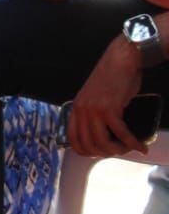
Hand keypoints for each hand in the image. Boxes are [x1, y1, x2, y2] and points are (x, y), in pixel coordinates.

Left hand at [68, 36, 147, 157]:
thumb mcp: (95, 96)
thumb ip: (93, 113)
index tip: (99, 154)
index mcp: (77, 107)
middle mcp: (82, 110)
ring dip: (118, 151)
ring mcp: (94, 109)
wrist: (120, 60)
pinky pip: (121, 133)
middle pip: (88, 144)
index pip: (73, 138)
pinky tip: (140, 146)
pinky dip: (132, 143)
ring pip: (102, 142)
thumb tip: (103, 133)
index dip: (86, 151)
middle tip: (119, 151)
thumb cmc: (112, 77)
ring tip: (129, 148)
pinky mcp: (110, 108)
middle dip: (105, 153)